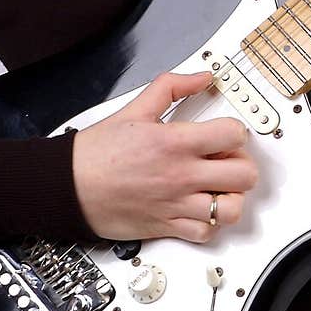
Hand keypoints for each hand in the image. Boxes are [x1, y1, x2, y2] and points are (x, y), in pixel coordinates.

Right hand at [72, 70, 258, 243]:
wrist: (66, 187)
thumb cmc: (95, 154)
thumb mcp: (134, 110)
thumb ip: (171, 88)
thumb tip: (199, 78)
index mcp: (175, 143)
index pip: (234, 135)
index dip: (236, 132)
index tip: (227, 134)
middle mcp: (181, 175)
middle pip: (243, 174)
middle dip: (242, 164)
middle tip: (228, 161)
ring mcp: (176, 203)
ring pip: (231, 209)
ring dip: (231, 197)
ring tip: (219, 188)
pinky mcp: (167, 226)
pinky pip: (206, 232)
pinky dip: (210, 223)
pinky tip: (201, 208)